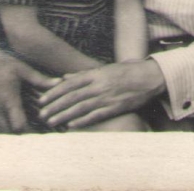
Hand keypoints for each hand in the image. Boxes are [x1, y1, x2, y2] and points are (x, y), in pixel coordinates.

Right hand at [0, 43, 58, 133]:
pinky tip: (10, 124)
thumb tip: (59, 82)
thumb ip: (40, 79)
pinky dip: (1, 129)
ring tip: (24, 130)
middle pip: (8, 133)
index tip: (40, 127)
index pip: (18, 125)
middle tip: (35, 132)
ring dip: (10, 133)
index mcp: (9, 100)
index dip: (29, 130)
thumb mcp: (23, 69)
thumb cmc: (4, 64)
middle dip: (21, 135)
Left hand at [38, 59, 164, 128]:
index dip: (54, 92)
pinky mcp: (115, 107)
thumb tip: (66, 77)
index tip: (42, 100)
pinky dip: (82, 121)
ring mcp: (107, 97)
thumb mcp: (107, 68)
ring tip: (51, 122)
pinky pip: (96, 116)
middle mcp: (100, 85)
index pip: (70, 84)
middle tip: (42, 114)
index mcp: (97, 74)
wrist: (152, 76)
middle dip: (55, 106)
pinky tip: (71, 126)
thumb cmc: (129, 71)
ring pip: (80, 107)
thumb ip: (85, 74)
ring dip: (64, 115)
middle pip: (72, 97)